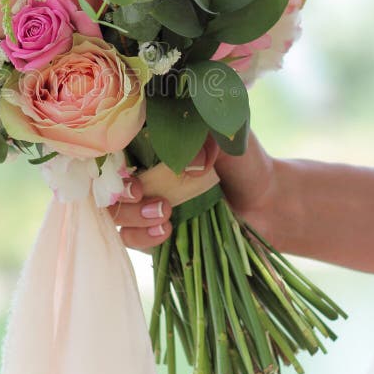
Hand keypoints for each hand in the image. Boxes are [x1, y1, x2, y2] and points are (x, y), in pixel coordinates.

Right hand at [112, 132, 280, 252]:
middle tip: (141, 192)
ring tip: (165, 214)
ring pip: (112, 209)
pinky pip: (129, 236)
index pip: (112, 139)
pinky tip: (166, 231)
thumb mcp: (228, 139)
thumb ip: (206, 137)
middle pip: (104, 178)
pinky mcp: (151, 229)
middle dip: (118, 188)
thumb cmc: (245, 162)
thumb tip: (187, 160)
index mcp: (152, 136)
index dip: (109, 151)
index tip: (128, 162)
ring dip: (131, 215)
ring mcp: (144, 200)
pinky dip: (141, 236)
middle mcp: (142, 167)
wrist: (268, 205)